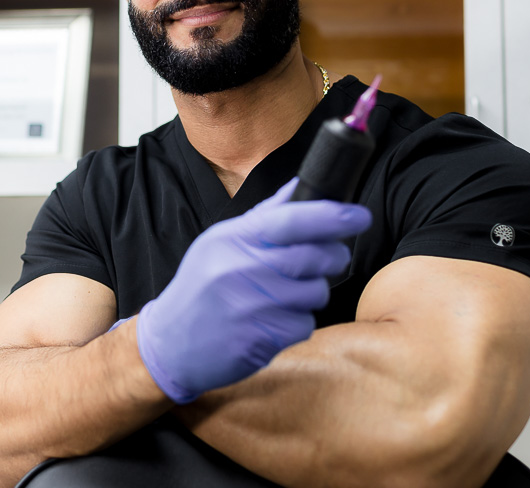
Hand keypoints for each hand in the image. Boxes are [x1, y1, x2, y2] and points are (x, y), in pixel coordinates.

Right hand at [136, 178, 371, 402]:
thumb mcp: (222, 242)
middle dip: (333, 256)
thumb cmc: (201, 287)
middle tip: (330, 258)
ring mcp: (250, 306)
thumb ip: (264, 216)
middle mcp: (241, 269)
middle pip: (314, 257)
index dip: (333, 215)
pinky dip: (297, 323)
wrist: (170, 343)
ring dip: (312, 294)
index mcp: (235, 239)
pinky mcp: (259, 339)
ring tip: (285, 295)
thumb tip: (301, 185)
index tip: (359, 215)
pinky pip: (304, 325)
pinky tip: (273, 321)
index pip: (292, 219)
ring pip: (315, 293)